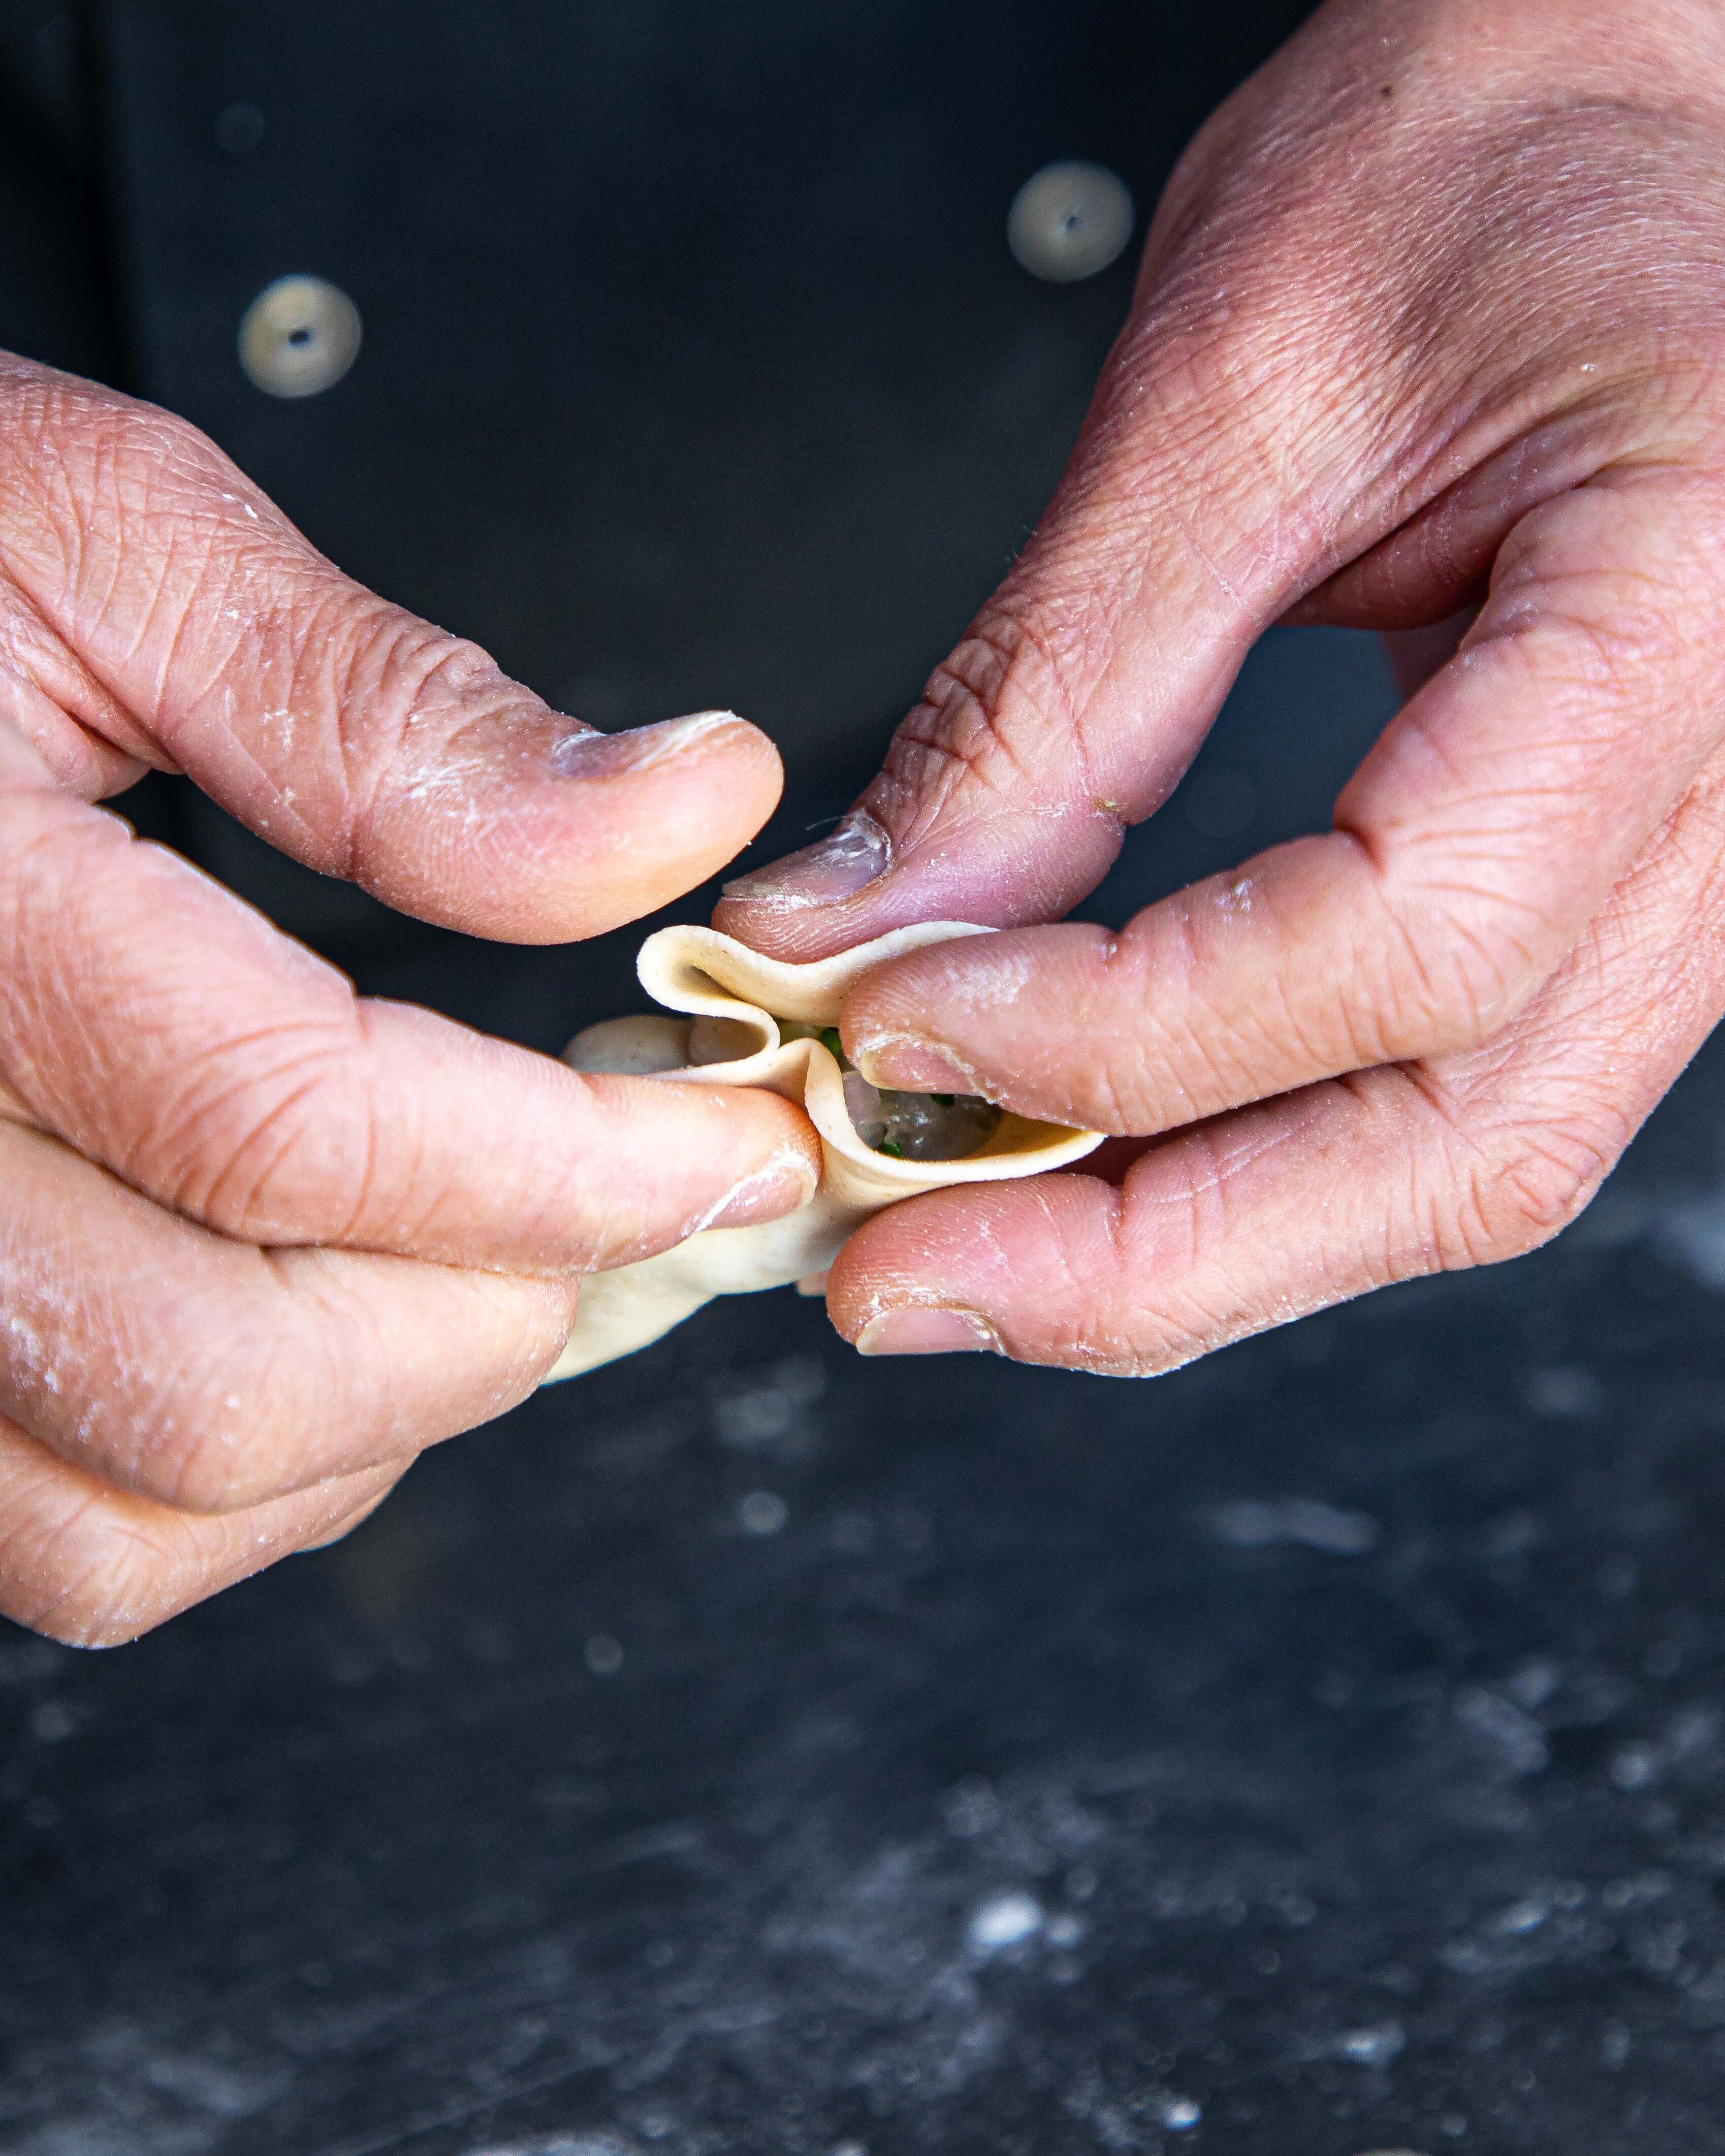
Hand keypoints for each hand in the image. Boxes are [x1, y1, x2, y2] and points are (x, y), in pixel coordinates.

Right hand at [0, 357, 817, 1640]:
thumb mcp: (97, 540)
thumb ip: (384, 708)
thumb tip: (681, 806)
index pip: (298, 1131)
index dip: (574, 1158)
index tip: (729, 1129)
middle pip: (227, 1384)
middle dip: (500, 1314)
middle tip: (634, 1195)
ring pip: (136, 1524)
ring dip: (381, 1425)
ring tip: (498, 1261)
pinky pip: (54, 1536)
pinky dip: (242, 1479)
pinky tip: (327, 1322)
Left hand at [716, 0, 1724, 1368]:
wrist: (1652, 88)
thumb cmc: (1513, 137)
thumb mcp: (1243, 381)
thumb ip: (1056, 690)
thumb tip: (862, 923)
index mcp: (1692, 622)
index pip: (1404, 941)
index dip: (1119, 1034)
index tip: (886, 1032)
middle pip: (1460, 1139)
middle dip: (1150, 1254)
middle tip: (899, 1280)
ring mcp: (1705, 863)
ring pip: (1463, 1159)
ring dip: (1195, 1247)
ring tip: (964, 1255)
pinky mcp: (1619, 880)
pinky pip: (1454, 1090)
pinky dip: (1258, 1159)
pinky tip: (1090, 1164)